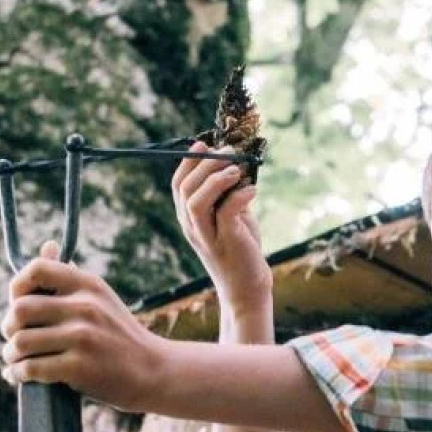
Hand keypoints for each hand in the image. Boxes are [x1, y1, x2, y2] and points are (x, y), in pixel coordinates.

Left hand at [1, 241, 164, 411]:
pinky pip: (31, 368)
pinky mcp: (80, 367)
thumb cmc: (120, 336)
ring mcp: (83, 337)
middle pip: (20, 309)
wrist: (154, 372)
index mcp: (88, 285)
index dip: (17, 287)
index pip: (36, 269)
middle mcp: (85, 307)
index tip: (18, 305)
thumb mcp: (101, 299)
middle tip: (14, 339)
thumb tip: (47, 245)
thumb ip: (70, 277)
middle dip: (9, 327)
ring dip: (10, 355)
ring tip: (15, 360)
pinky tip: (19, 376)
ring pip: (21, 342)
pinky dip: (18, 374)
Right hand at [171, 142, 271, 311]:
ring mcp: (208, 237)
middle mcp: (193, 228)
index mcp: (190, 219)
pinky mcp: (227, 244)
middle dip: (205, 165)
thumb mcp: (232, 218)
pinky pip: (226, 214)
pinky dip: (239, 197)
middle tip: (229, 152)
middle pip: (186, 190)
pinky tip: (253, 191)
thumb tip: (235, 163)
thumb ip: (227, 195)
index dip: (188, 161)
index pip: (178, 185)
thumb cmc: (241, 250)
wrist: (247, 287)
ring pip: (196, 203)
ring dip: (215, 181)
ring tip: (237, 170)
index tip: (203, 144)